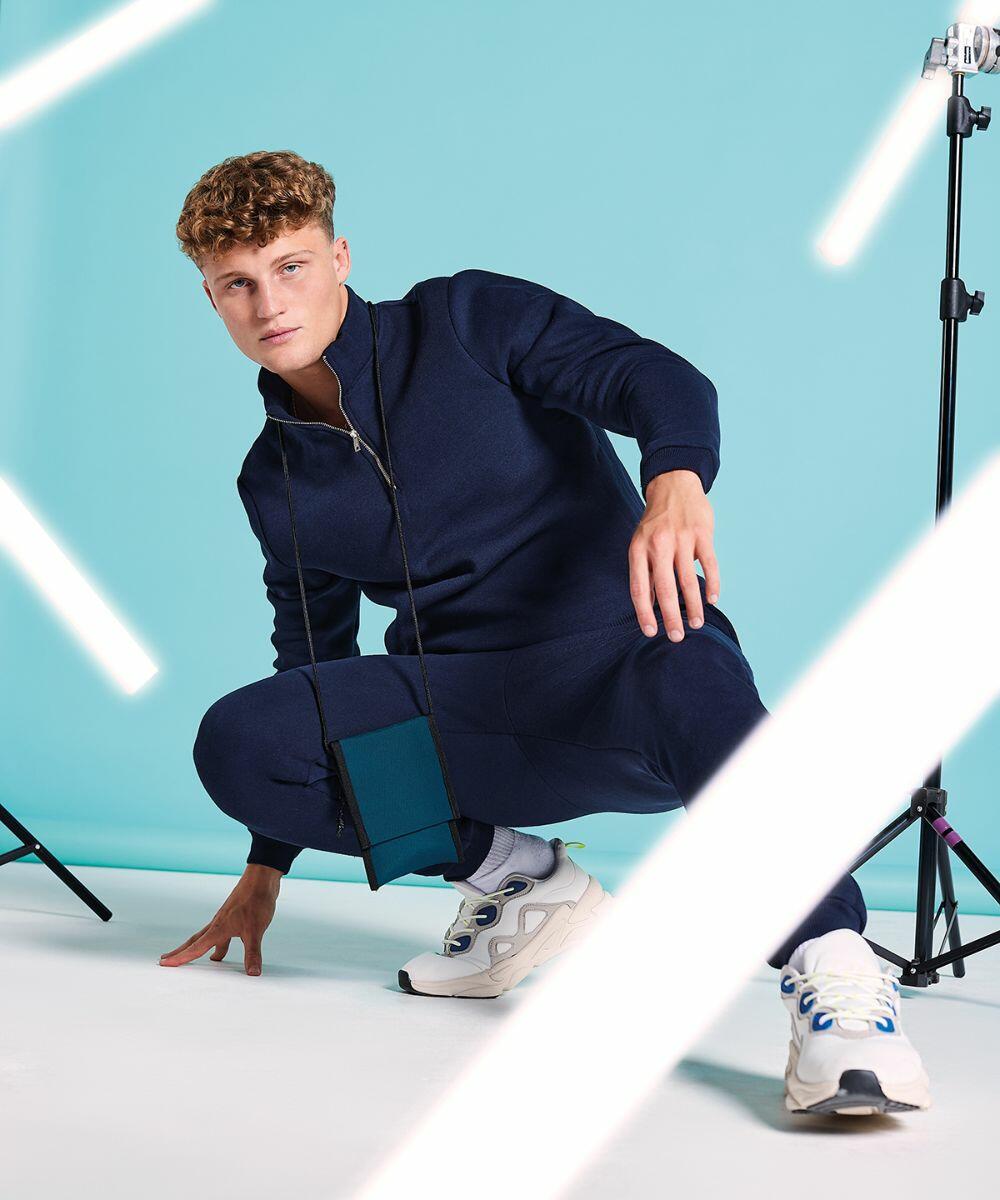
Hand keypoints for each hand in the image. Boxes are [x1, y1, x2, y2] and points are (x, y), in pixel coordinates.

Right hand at [158, 864, 281, 975]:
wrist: (262, 878)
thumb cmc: (255, 900)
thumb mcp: (255, 931)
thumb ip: (253, 953)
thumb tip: (252, 973)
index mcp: (218, 929)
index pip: (195, 948)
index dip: (180, 958)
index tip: (164, 963)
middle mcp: (218, 924)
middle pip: (195, 941)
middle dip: (182, 952)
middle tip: (166, 959)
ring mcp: (226, 918)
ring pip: (210, 937)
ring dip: (203, 948)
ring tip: (205, 960)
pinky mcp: (235, 915)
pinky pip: (223, 933)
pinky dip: (221, 942)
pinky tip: (227, 945)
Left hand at [629, 469, 719, 642]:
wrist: (673, 485)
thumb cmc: (655, 522)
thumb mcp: (641, 544)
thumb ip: (646, 573)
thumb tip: (650, 606)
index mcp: (639, 550)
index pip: (639, 588)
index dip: (644, 612)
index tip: (651, 632)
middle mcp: (658, 545)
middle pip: (665, 588)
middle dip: (671, 616)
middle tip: (677, 637)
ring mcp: (681, 539)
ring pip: (689, 579)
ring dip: (694, 605)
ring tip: (697, 623)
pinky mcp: (702, 534)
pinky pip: (709, 563)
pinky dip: (712, 583)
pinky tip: (713, 599)